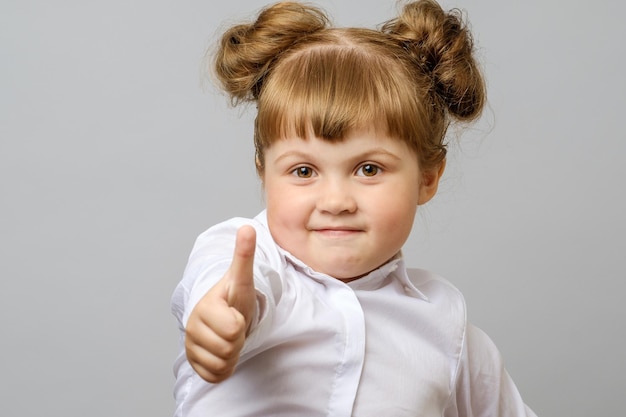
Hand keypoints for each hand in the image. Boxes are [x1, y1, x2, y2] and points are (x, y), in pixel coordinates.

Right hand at [185, 225, 256, 382]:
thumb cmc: (233, 298)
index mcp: (204, 308)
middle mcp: (192, 329)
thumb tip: (248, 228)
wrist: (221, 315)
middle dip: (238, 339)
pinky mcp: (194, 365)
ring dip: (233, 353)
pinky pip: (216, 375)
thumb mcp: (241, 278)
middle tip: (234, 326)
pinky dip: (225, 367)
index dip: (240, 324)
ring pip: (224, 363)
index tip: (234, 313)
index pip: (233, 329)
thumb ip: (244, 255)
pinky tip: (222, 351)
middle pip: (230, 348)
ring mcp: (190, 348)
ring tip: (229, 337)